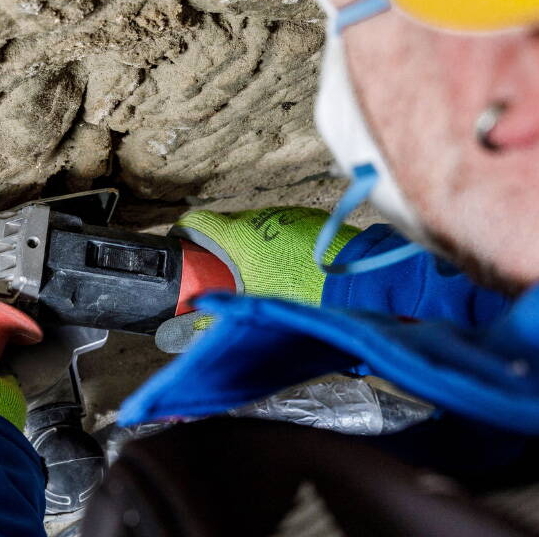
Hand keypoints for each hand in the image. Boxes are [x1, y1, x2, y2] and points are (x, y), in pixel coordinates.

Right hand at [170, 207, 359, 304]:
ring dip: (253, 246)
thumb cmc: (301, 296)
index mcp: (239, 236)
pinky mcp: (311, 219)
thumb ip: (222, 312)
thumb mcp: (255, 307)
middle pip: (227, 226)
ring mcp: (287, 215)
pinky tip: (289, 269)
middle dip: (221, 247)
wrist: (356, 283)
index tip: (182, 248)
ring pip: (258, 227)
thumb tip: (193, 324)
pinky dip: (279, 244)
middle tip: (221, 273)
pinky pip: (284, 228)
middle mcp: (260, 218)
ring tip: (259, 274)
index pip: (196, 223)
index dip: (184, 235)